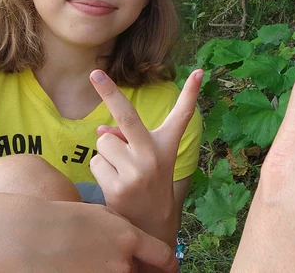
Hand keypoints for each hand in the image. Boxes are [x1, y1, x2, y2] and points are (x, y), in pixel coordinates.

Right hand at [0, 192, 176, 272]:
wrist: (29, 236)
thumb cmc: (64, 219)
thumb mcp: (102, 215)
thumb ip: (123, 230)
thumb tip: (134, 243)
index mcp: (128, 239)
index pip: (162, 256)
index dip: (169, 264)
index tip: (171, 268)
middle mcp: (121, 263)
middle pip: (137, 271)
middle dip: (133, 266)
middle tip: (117, 258)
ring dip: (112, 269)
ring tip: (89, 257)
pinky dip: (93, 272)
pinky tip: (78, 264)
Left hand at [89, 69, 202, 242]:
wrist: (152, 223)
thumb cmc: (150, 180)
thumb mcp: (148, 156)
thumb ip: (128, 139)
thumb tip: (101, 129)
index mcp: (167, 143)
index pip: (183, 113)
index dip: (192, 91)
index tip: (200, 71)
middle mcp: (154, 154)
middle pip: (127, 116)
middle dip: (108, 92)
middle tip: (94, 73)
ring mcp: (136, 171)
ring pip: (104, 141)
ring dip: (106, 152)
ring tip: (121, 169)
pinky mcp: (119, 187)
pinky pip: (97, 163)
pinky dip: (101, 169)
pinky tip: (114, 182)